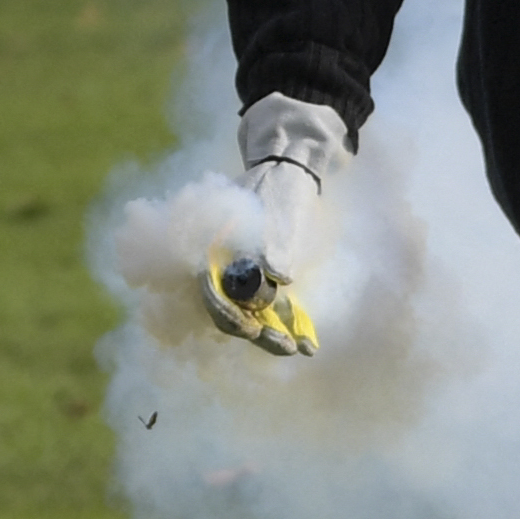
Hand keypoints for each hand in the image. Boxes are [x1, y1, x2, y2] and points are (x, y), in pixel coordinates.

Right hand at [200, 159, 322, 355]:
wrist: (288, 169)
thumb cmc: (278, 185)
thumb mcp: (278, 205)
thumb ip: (277, 241)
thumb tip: (280, 277)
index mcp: (214, 250)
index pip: (211, 293)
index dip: (228, 315)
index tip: (250, 330)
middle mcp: (223, 268)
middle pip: (230, 310)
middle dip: (255, 332)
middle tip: (286, 347)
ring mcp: (244, 275)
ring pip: (251, 313)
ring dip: (272, 333)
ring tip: (300, 349)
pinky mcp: (265, 278)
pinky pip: (272, 307)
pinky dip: (287, 323)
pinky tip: (308, 343)